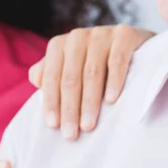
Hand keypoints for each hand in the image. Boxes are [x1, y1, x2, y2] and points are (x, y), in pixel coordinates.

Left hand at [29, 25, 154, 139]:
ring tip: (89, 125)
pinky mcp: (124, 34)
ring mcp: (101, 33)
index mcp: (60, 44)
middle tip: (71, 134)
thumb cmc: (94, 62)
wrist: (132, 43)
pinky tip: (112, 101)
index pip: (52, 76)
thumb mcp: (70, 65)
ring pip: (92, 72)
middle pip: (71, 77)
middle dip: (70, 108)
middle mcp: (78, 36)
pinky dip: (114, 81)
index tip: (52, 126)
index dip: (51, 101)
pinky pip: (117, 61)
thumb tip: (36, 80)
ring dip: (89, 101)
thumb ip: (51, 72)